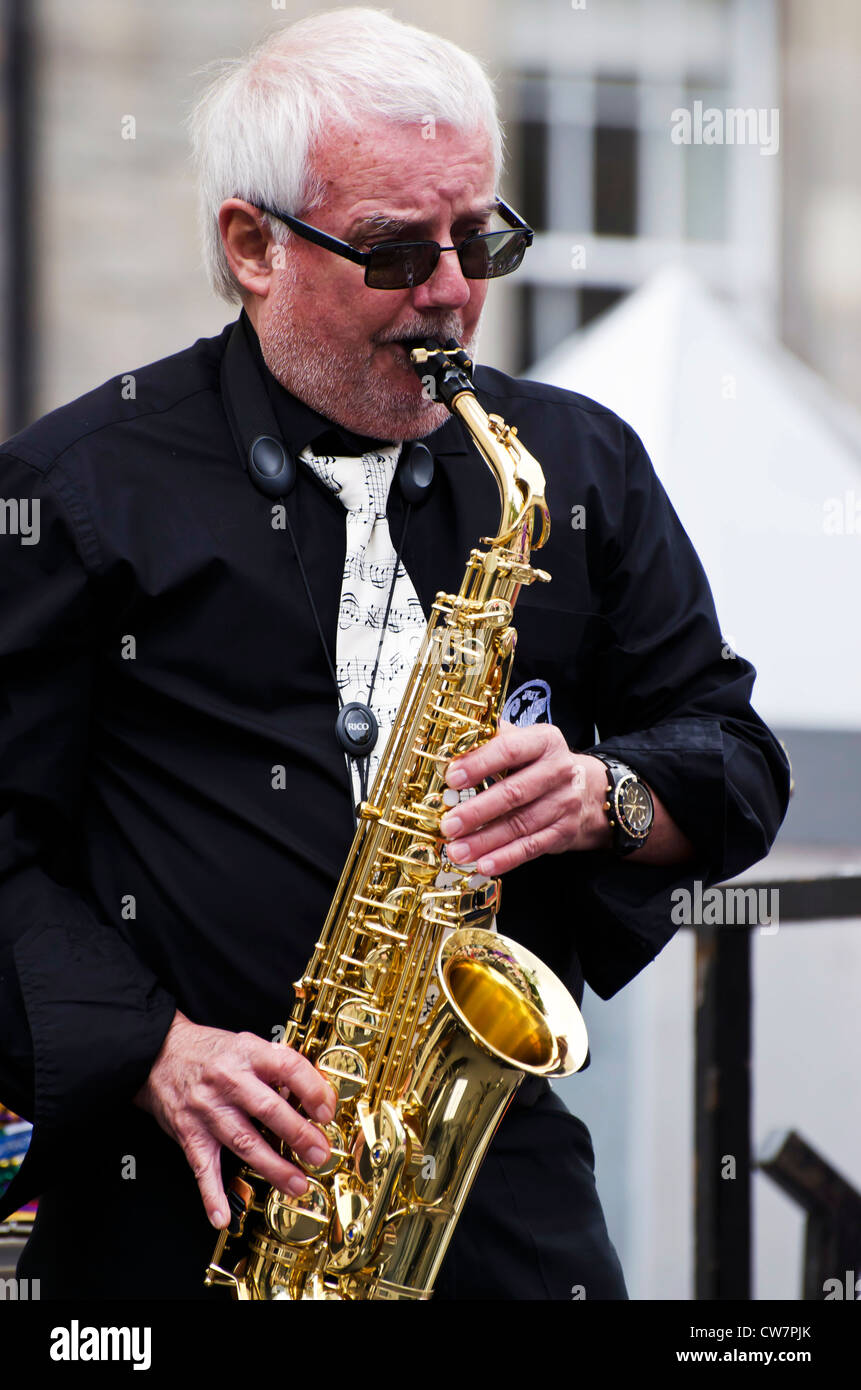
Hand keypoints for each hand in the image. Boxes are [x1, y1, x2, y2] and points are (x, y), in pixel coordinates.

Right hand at [133, 1009, 336, 1229]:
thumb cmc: (211, 1052)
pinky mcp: (189, 1133)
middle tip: (320, 1154)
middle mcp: (228, 1081)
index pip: (287, 1067)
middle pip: (267, 1109)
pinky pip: (201, 1168)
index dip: (311, 1089)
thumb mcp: (248, 1044)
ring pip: (243, 1141)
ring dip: (272, 1167)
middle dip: (298, 1134)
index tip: (326, 1111)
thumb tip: (318, 1091)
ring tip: (297, 1184)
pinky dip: (211, 1194)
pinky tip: (222, 1215)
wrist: (159, 1054)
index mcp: (248, 1054)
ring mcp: (207, 1110)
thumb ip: (279, 1065)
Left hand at [439, 723, 611, 874]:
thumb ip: (493, 740)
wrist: (588, 790)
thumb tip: (452, 742)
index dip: (480, 764)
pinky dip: (506, 858)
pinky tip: (484, 865)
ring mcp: (564, 803)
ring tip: (457, 851)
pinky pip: (531, 847)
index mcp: (544, 741)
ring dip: (485, 841)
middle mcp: (559, 770)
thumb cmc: (540, 763)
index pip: (510, 750)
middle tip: (449, 825)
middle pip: (514, 793)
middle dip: (477, 811)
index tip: (452, 778)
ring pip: (520, 825)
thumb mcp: (525, 742)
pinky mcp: (564, 831)